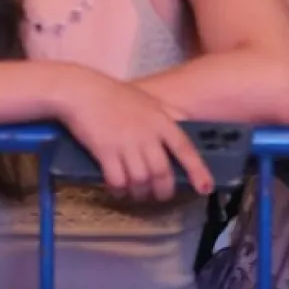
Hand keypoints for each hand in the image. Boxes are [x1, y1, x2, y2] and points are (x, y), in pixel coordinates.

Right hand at [58, 70, 213, 203]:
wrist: (82, 92)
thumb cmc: (116, 96)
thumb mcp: (149, 101)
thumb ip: (168, 114)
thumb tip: (186, 123)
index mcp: (161, 121)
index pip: (185, 149)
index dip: (197, 171)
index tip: (206, 188)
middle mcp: (147, 134)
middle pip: (162, 172)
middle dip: (163, 191)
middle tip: (159, 196)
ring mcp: (126, 144)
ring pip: (141, 180)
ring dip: (140, 193)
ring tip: (137, 194)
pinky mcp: (105, 152)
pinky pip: (118, 181)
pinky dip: (120, 190)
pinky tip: (118, 190)